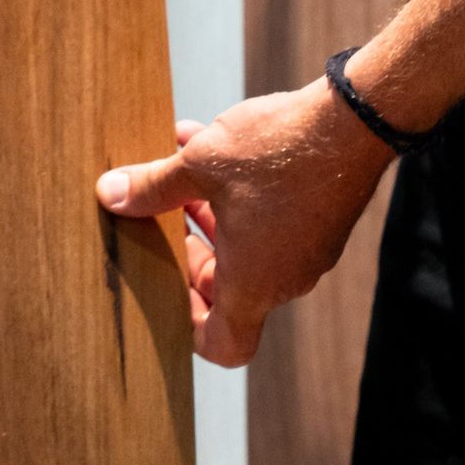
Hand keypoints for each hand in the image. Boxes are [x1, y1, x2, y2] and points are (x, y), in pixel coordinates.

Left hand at [96, 82, 391, 366]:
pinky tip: (206, 143)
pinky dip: (236, 195)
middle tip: (158, 216)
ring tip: (176, 168)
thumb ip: (152, 187)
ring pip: (244, 247)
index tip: (163, 288)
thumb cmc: (280, 150)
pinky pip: (267, 222)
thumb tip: (109, 195)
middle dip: (187, 252)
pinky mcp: (318, 220)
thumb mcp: (199, 165)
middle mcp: (284, 277)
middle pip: (226, 290)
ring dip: (206, 213)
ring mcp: (306, 250)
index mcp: (255, 283)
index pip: (224, 345)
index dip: (188, 329)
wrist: (355, 119)